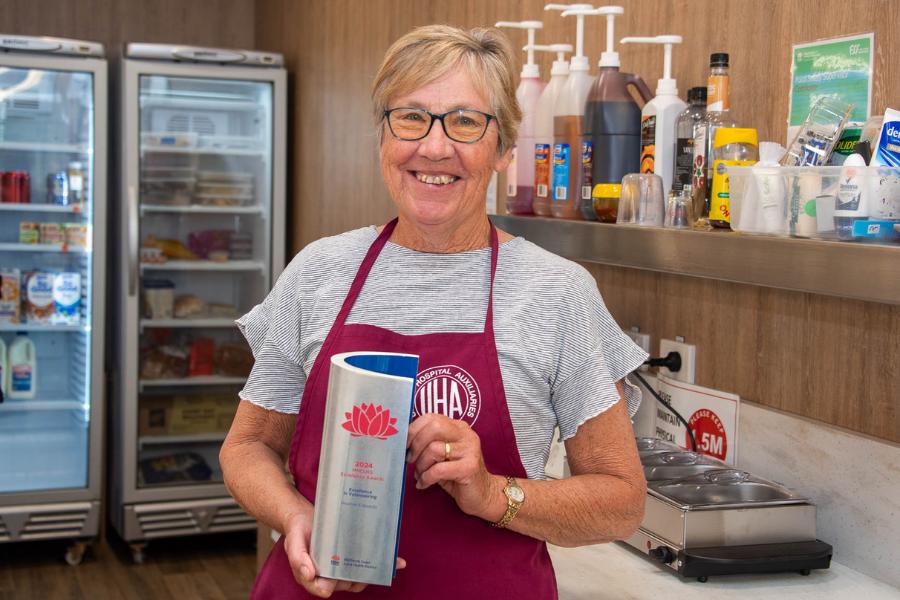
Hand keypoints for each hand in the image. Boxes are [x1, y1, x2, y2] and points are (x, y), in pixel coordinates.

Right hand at [282, 511, 406, 596]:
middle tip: (369, 566)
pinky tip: (397, 562)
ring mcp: (342, 567)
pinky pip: (367, 564)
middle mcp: (329, 575)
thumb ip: (297, 559)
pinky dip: (383, 565)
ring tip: (387, 563)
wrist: (305, 518)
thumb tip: (309, 575)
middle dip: (359, 577)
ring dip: (373, 573)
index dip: (332, 585)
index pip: (324, 588)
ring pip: (359, 576)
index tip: (338, 577)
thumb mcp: (292, 542)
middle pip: (346, 583)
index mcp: (313, 576)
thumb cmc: (298, 533)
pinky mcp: (352, 557)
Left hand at [406, 414, 505, 520]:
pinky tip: (423, 484)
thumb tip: (403, 441)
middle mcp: (466, 434)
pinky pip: (439, 469)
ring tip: (420, 475)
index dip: (413, 430)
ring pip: (434, 449)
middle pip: (434, 428)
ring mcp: (470, 449)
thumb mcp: (441, 455)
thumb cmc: (456, 475)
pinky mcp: (470, 467)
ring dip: (421, 465)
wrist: (482, 495)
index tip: (404, 445)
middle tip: (410, 460)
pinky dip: (426, 478)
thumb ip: (428, 444)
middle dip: (416, 445)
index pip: (431, 417)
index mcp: (458, 427)